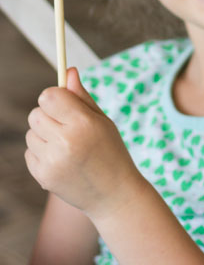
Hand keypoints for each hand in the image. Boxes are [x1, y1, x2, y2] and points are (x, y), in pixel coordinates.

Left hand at [25, 67, 144, 220]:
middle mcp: (65, 141)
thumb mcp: (102, 120)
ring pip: (31, 133)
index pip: (49, 96)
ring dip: (43, 135)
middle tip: (65, 125)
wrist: (113, 194)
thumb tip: (68, 71)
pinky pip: (30, 152)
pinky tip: (60, 160)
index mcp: (83, 123)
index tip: (62, 102)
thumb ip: (81, 96)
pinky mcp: (43, 177)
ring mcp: (52, 161)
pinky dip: (41, 153)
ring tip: (66, 145)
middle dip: (48, 115)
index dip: (54, 97)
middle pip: (36, 113)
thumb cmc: (111, 151)